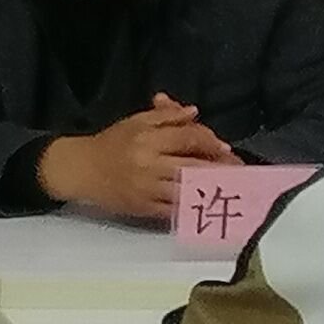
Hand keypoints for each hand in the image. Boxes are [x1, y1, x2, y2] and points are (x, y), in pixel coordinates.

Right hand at [47, 96, 231, 223]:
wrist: (80, 169)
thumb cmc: (111, 143)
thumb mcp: (136, 121)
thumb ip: (166, 116)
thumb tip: (195, 112)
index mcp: (148, 139)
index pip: (189, 138)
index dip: (211, 142)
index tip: (224, 147)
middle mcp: (149, 164)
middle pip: (195, 167)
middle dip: (222, 170)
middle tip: (242, 172)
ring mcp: (147, 189)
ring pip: (188, 191)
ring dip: (214, 191)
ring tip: (234, 189)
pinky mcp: (143, 209)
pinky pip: (174, 211)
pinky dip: (194, 208)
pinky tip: (209, 206)